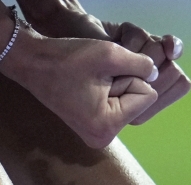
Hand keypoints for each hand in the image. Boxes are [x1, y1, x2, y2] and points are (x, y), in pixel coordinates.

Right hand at [27, 6, 190, 125]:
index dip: (131, 76)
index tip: (102, 74)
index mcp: (108, 126)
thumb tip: (158, 73)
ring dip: (117, 81)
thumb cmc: (68, 58)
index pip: (148, 95)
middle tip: (94, 75)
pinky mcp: (94, 122)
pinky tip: (90, 81)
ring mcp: (98, 131)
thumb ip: (142, 64)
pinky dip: (111, 85)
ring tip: (91, 77)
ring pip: (131, 97)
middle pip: (140, 98)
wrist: (33, 61)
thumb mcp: (111, 54)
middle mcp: (104, 136)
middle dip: (125, 79)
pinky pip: (119, 100)